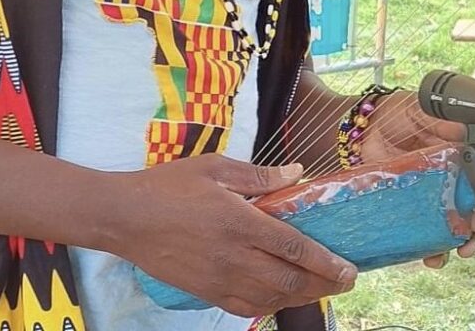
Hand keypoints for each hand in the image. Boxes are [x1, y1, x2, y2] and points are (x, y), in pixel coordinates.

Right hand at [106, 154, 357, 316]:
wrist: (125, 218)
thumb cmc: (169, 185)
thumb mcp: (214, 167)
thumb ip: (258, 175)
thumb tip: (296, 173)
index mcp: (239, 222)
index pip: (293, 248)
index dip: (325, 261)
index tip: (349, 268)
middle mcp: (234, 257)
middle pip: (289, 280)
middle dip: (324, 284)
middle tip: (346, 281)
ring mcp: (219, 280)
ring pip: (271, 298)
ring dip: (302, 297)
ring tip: (322, 289)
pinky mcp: (205, 292)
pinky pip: (246, 307)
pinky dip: (270, 305)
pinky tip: (281, 297)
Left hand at [358, 90, 474, 267]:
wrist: (361, 127)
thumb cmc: (393, 114)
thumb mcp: (420, 109)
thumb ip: (442, 119)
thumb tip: (462, 131)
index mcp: (458, 160)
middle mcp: (448, 184)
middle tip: (474, 232)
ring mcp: (429, 199)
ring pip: (454, 231)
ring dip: (460, 245)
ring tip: (456, 250)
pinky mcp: (408, 210)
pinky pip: (424, 236)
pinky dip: (431, 251)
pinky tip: (431, 256)